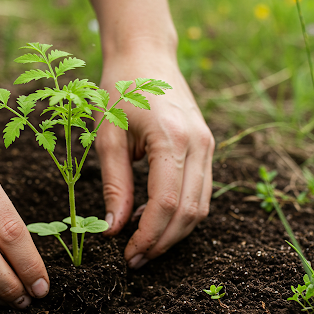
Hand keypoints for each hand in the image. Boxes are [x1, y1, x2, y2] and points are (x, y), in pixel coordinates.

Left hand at [95, 53, 214, 266]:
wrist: (144, 54)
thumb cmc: (119, 90)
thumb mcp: (107, 137)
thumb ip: (114, 185)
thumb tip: (113, 230)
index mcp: (172, 139)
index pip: (166, 204)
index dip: (147, 236)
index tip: (127, 255)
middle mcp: (199, 144)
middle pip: (188, 212)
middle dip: (161, 242)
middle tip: (134, 259)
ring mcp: (207, 145)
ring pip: (200, 207)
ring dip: (173, 232)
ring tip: (142, 243)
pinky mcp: (206, 147)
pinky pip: (199, 191)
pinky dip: (179, 212)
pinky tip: (153, 217)